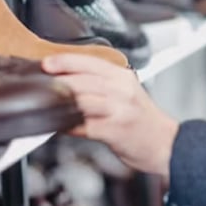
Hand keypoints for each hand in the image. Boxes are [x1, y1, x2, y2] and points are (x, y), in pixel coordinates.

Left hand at [42, 54, 178, 179]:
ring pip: (81, 101)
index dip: (66, 61)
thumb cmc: (143, 121)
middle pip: (82, 81)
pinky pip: (83, 126)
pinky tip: (61, 125)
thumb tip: (68, 80)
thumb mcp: (128, 93)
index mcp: (123, 78)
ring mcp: (119, 110)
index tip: (47, 63)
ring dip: (60, 103)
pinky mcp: (114, 130)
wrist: (165, 144)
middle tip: (40, 83)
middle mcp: (122, 91)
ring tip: (46, 104)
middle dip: (57, 81)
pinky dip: (68, 126)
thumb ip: (103, 85)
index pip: (90, 62)